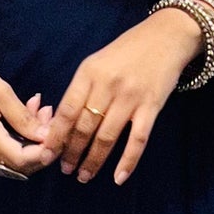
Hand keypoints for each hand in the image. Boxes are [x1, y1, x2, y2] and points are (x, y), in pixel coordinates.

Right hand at [0, 46, 55, 174]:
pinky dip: (16, 133)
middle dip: (40, 143)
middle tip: (49, 114)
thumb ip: (21, 116)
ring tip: (38, 106)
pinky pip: (0, 145)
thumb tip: (44, 137)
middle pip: (18, 162)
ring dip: (29, 136)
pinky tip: (22, 111)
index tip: (57, 134)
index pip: (22, 159)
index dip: (43, 152)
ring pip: (10, 153)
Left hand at [44, 8, 204, 185]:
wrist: (167, 36)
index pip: (66, 111)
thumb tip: (63, 122)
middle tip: (65, 169)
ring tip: (84, 176)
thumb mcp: (97, 62)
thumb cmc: (128, 50)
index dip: (55, 136)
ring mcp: (131, 97)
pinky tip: (118, 178)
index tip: (47, 154)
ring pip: (107, 137)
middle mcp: (107, 86)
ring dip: (93, 161)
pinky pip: (137, 140)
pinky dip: (127, 161)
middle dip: (71, 152)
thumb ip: (82, 89)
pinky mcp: (152, 106)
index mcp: (89, 73)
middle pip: (84, 127)